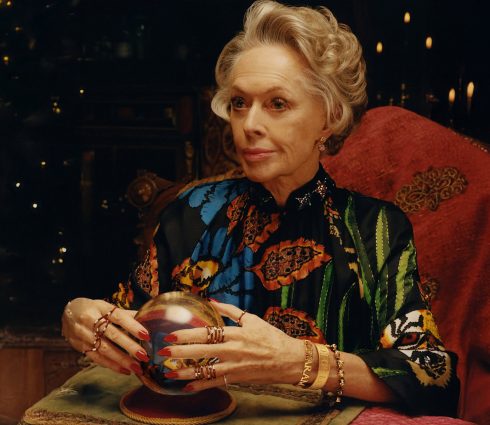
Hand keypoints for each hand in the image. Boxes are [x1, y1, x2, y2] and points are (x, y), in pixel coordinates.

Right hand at [61, 297, 150, 375]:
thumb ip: (125, 314)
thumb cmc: (93, 309)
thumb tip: (147, 318)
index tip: (146, 335)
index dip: (132, 326)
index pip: (118, 317)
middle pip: (112, 335)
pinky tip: (124, 370)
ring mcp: (83, 335)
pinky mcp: (80, 347)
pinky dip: (111, 365)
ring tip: (136, 367)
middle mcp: (90, 320)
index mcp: (100, 307)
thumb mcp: (107, 307)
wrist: (68, 312)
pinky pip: (96, 358)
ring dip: (122, 360)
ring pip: (104, 349)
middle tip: (144, 356)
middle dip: (129, 347)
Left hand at [160, 301, 304, 391]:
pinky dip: (201, 385)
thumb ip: (231, 311)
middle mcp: (233, 350)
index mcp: (235, 333)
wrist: (289, 359)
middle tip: (162, 352)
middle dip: (180, 352)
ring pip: (205, 370)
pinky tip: (187, 387)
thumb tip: (213, 301)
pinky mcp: (237, 378)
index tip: (171, 334)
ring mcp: (234, 366)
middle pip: (201, 352)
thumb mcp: (253, 319)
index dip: (187, 334)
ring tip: (168, 373)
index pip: (206, 333)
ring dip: (186, 372)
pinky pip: (216, 382)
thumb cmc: (272, 337)